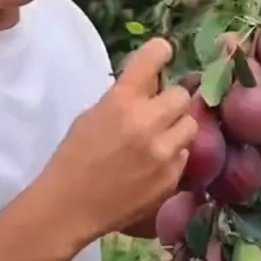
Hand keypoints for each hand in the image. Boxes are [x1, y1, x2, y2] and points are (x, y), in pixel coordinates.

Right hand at [48, 38, 196, 241]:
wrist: (69, 207)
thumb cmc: (74, 157)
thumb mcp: (92, 116)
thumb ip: (124, 99)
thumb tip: (150, 87)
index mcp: (122, 101)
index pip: (154, 57)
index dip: (160, 52)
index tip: (162, 54)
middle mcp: (148, 122)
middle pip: (182, 96)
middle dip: (170, 102)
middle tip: (158, 113)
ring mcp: (163, 153)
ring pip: (190, 126)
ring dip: (176, 129)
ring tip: (159, 141)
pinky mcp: (171, 179)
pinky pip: (184, 156)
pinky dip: (172, 157)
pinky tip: (152, 167)